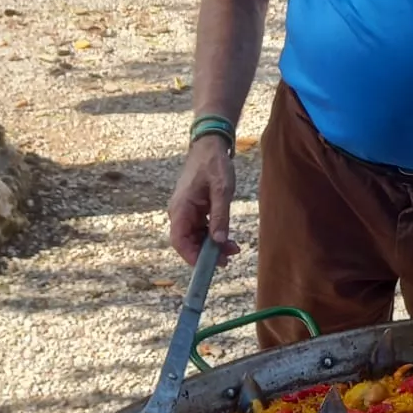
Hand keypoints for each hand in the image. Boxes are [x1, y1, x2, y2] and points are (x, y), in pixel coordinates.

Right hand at [167, 137, 239, 263]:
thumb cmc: (214, 164)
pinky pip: (201, 229)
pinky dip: (214, 236)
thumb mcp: (222, 189)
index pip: (179, 240)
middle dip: (206, 254)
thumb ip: (220, 215)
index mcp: (181, 208)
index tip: (208, 266)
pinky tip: (229, 240)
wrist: (210, 146)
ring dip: (212, 246)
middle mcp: (180, 212)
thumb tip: (219, 241)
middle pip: (188, 242)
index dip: (191, 256)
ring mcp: (187, 212)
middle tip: (228, 259)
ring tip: (234, 249)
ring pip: (196, 237)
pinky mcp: (195, 210)